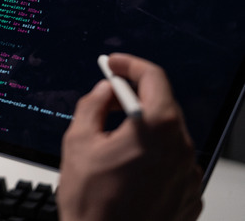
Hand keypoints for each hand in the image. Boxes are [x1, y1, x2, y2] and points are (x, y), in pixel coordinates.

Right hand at [57, 53, 202, 220]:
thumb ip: (93, 105)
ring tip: (113, 142)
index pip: (152, 78)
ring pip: (168, 134)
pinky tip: (129, 167)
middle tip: (108, 98)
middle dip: (135, 97)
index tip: (114, 63)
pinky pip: (173, 161)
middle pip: (163, 105)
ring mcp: (188, 173)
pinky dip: (154, 155)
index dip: (130, 65)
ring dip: (144, 128)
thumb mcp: (78, 143)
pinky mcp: (190, 194)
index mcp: (155, 128)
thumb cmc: (92, 203)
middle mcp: (179, 148)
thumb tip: (104, 91)